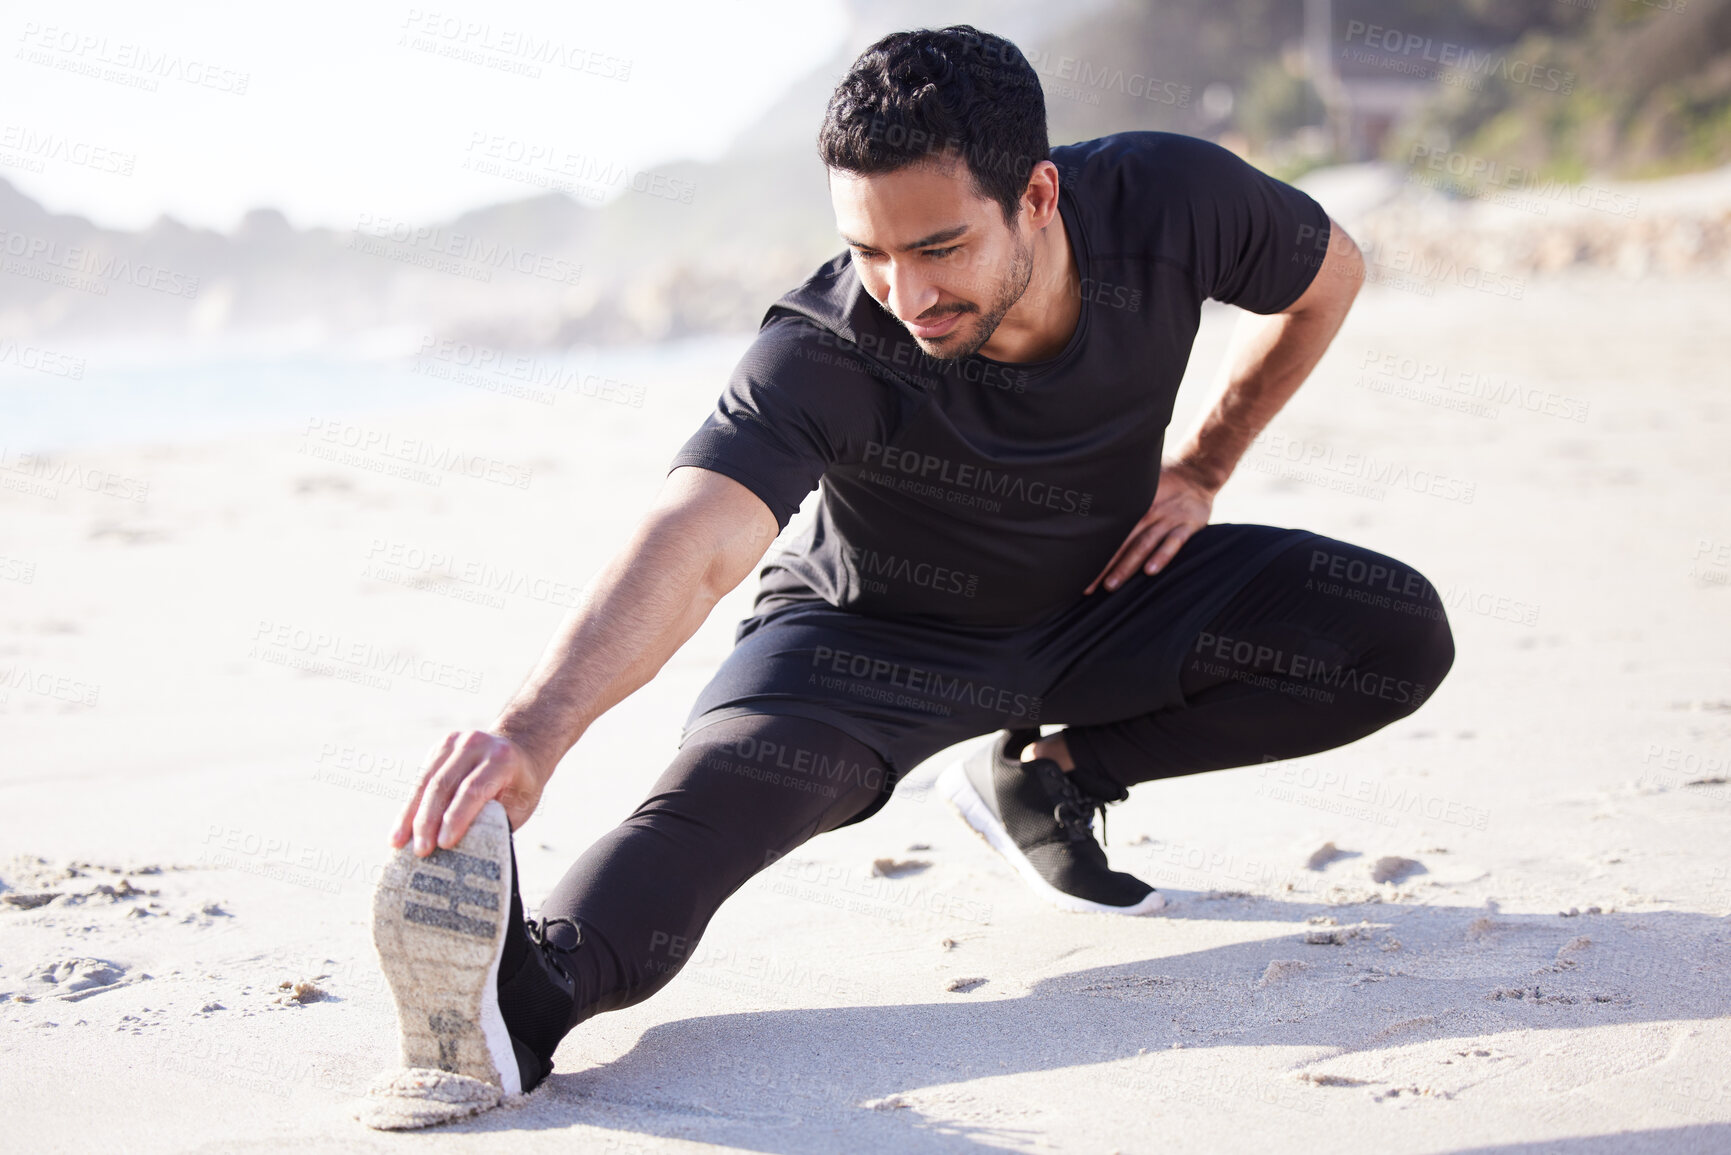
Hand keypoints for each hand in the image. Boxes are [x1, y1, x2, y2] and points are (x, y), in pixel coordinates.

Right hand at [390, 730, 548, 855]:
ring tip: (399, 843)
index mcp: (502, 759)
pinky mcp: (440, 747)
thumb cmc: (519, 788)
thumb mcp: (518, 805)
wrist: (519, 749)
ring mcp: (455, 741)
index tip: (443, 844)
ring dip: (410, 815)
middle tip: (420, 851)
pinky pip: (420, 779)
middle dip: (428, 821)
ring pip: (426, 782)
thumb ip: (495, 822)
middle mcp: (476, 744)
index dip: (456, 818)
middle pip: (444, 785)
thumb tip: (466, 850)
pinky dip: (410, 806)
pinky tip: (400, 829)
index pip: (473, 790)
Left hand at [1085, 461, 1217, 593]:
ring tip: (1112, 585)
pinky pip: (1174, 541)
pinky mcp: (1189, 524)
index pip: (1109, 531)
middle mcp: (1148, 512)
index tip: (1078, 571)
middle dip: (1104, 566)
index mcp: (1133, 505)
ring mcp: (1168, 519)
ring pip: (1144, 545)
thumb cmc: (1164, 484)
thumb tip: (1086, 503)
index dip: (1094, 551)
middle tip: (1087, 586)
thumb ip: (1120, 499)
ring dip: (1127, 565)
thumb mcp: (1141, 485)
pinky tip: (1150, 571)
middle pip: (1122, 542)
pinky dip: (1162, 555)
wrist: (1198, 472)